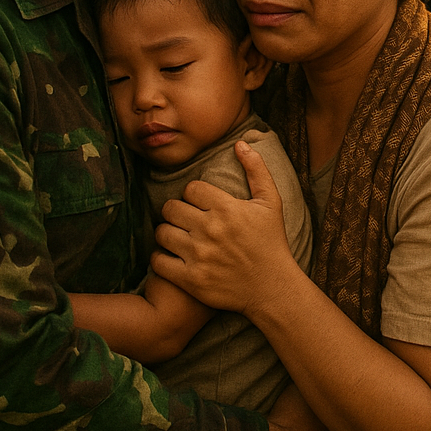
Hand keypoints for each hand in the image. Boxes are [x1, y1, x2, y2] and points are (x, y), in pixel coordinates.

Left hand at [152, 141, 299, 321]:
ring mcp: (199, 255)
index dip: (193, 194)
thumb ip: (257, 170)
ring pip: (162, 232)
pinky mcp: (191, 279)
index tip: (199, 203)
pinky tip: (170, 256)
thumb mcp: (271, 202)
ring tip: (176, 236)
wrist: (272, 287)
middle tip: (183, 218)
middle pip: (171, 208)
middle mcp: (210, 230)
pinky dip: (159, 257)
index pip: (190, 189)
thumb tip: (240, 143)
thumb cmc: (272, 242)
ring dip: (166, 232)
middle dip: (176, 211)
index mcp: (227, 208)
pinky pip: (158, 261)